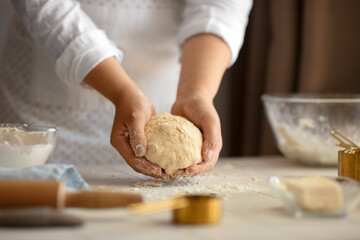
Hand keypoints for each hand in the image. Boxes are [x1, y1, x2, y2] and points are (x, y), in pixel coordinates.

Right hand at [83, 57, 168, 179]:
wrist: (131, 95)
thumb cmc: (133, 104)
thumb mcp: (136, 118)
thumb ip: (138, 135)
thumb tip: (141, 153)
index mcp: (120, 142)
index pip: (133, 160)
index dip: (146, 167)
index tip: (159, 171)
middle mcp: (124, 146)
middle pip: (137, 164)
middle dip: (151, 171)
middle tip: (167, 176)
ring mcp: (131, 145)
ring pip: (142, 161)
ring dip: (154, 167)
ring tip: (168, 173)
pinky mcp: (139, 141)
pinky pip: (147, 154)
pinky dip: (156, 159)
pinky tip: (167, 162)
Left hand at [171, 93, 221, 177]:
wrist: (190, 97)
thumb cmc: (202, 107)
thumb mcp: (209, 121)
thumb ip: (211, 138)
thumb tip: (208, 157)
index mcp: (212, 146)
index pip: (208, 164)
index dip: (199, 170)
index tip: (187, 169)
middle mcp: (202, 149)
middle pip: (196, 167)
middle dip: (186, 173)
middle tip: (174, 173)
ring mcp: (191, 147)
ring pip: (185, 163)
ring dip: (178, 169)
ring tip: (167, 171)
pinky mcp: (180, 144)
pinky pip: (175, 154)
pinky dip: (170, 159)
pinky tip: (160, 160)